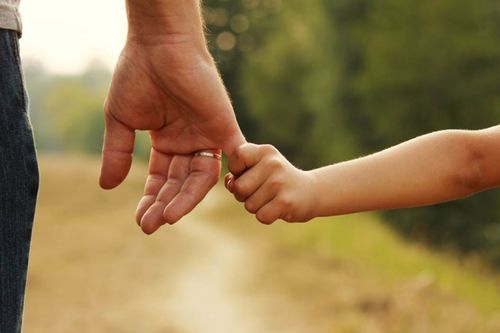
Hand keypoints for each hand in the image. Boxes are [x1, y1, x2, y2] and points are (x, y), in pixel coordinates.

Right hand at [100, 37, 244, 233]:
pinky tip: (219, 198)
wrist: (159, 46)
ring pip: (201, 178)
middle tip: (152, 226)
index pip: (161, 180)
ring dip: (186, 199)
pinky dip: (234, 177)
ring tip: (169, 217)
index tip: (142, 220)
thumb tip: (106, 186)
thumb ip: (118, 153)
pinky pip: (235, 158)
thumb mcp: (120, 121)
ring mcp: (207, 136)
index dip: (151, 200)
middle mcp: (188, 142)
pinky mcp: (225, 128)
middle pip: (180, 184)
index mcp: (166, 141)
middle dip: (166, 205)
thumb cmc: (137, 76)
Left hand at [225, 144, 315, 223]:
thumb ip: (239, 173)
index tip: (249, 173)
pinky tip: (278, 208)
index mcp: (265, 151)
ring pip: (249, 205)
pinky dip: (267, 216)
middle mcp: (272, 163)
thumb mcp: (260, 168)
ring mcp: (279, 182)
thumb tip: (231, 184)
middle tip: (261, 191)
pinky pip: (261, 216)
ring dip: (257, 207)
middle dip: (244, 195)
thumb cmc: (277, 181)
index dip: (236, 170)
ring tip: (272, 198)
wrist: (312, 192)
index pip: (237, 156)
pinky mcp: (285, 202)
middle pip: (238, 187)